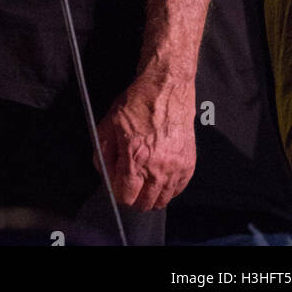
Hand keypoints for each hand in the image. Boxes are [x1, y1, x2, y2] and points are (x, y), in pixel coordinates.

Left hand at [93, 71, 195, 209]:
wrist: (166, 88)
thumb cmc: (136, 103)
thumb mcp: (108, 123)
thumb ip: (102, 153)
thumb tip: (104, 175)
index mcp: (135, 158)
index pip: (125, 196)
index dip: (117, 192)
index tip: (116, 183)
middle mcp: (158, 168)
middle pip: (144, 204)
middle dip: (133, 197)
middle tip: (129, 183)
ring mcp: (176, 167)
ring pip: (162, 200)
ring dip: (151, 196)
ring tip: (144, 182)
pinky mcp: (189, 163)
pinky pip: (178, 190)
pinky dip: (168, 189)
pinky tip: (159, 177)